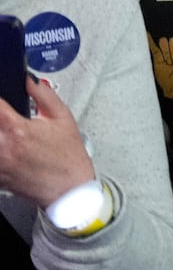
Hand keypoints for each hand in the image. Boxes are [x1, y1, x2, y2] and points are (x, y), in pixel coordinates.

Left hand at [0, 76, 94, 208]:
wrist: (68, 189)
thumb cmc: (68, 156)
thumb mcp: (63, 118)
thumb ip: (43, 95)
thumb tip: (29, 80)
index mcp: (17, 129)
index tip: (2, 101)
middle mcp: (2, 147)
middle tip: (6, 121)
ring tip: (10, 136)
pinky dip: (1, 153)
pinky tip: (10, 149)